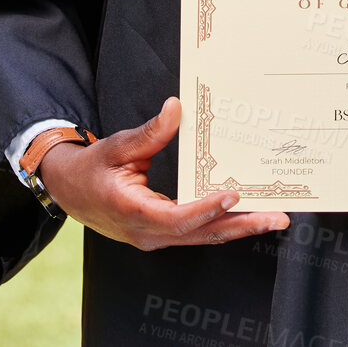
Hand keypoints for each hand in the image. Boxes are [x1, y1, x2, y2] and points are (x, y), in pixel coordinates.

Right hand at [39, 96, 289, 248]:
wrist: (70, 192)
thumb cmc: (92, 169)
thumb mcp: (116, 146)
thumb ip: (149, 133)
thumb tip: (176, 109)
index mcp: (133, 211)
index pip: (176, 217)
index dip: (206, 209)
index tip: (233, 196)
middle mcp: (148, 232)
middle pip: (201, 234)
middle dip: (241, 226)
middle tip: (277, 217)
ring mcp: (156, 237)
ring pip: (203, 236)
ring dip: (239, 228)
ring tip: (273, 217)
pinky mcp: (163, 234)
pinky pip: (197, 232)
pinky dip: (223, 225)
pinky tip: (247, 215)